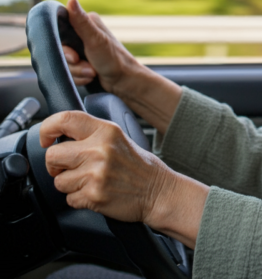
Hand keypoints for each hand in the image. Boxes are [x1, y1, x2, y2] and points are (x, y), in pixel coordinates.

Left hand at [40, 111, 207, 247]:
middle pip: (53, 155)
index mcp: (106, 130)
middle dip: (56, 165)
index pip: (65, 119)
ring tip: (90, 181)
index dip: (47, 129)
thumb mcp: (118, 137)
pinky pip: (69, 199)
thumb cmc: (137, 165)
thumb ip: (91, 134)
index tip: (45, 139)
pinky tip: (95, 192)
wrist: (157, 190)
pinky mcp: (94, 195)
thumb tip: (58, 136)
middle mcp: (100, 149)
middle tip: (69, 167)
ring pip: (58, 181)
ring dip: (70, 184)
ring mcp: (96, 173)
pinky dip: (78, 199)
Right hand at [62, 0, 182, 134]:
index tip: (73, 56)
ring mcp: (81, 49)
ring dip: (76, 71)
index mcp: (87, 22)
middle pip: (59, 49)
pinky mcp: (80, 62)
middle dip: (72, 63)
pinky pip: (68, 71)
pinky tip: (90, 76)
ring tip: (91, 72)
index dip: (62, 46)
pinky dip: (78, 77)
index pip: (59, 29)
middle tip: (86, 65)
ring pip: (62, 62)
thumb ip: (81, 22)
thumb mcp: (95, 40)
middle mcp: (82, 33)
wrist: (123, 82)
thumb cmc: (114, 60)